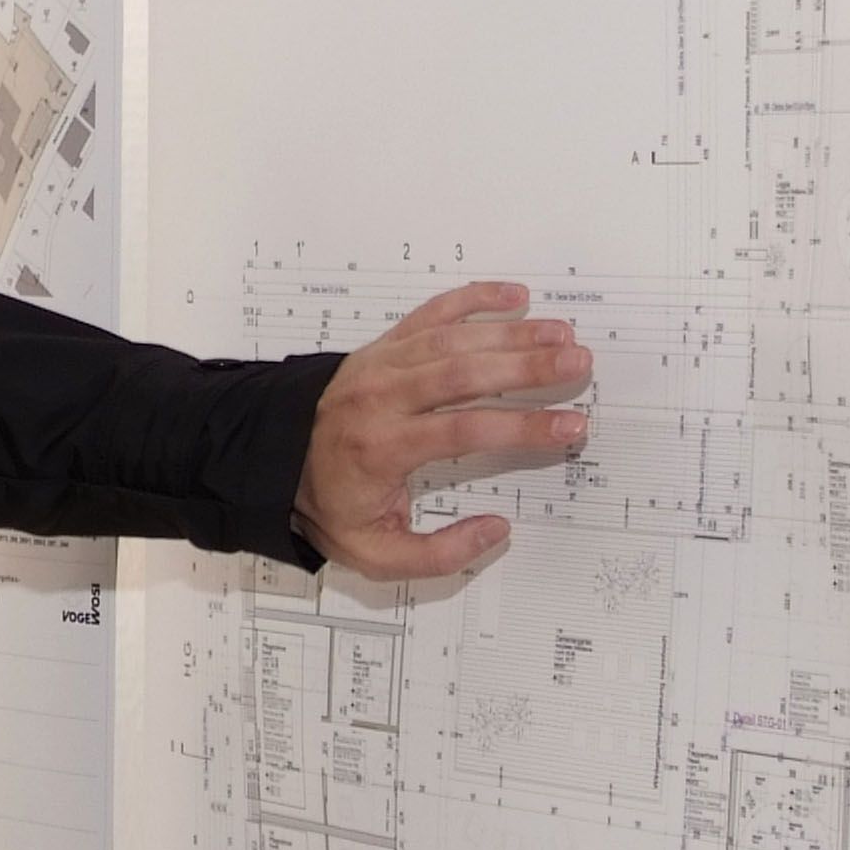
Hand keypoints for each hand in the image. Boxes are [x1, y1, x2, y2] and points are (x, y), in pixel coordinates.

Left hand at [290, 281, 591, 579]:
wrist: (271, 461)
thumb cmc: (328, 504)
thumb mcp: (374, 553)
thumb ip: (440, 554)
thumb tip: (496, 532)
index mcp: (382, 447)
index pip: (464, 430)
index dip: (521, 427)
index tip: (569, 427)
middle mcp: (382, 397)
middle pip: (464, 372)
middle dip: (527, 365)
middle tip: (578, 363)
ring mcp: (382, 364)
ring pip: (453, 339)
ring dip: (512, 332)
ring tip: (562, 334)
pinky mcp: (384, 346)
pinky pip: (432, 313)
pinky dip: (473, 299)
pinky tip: (513, 296)